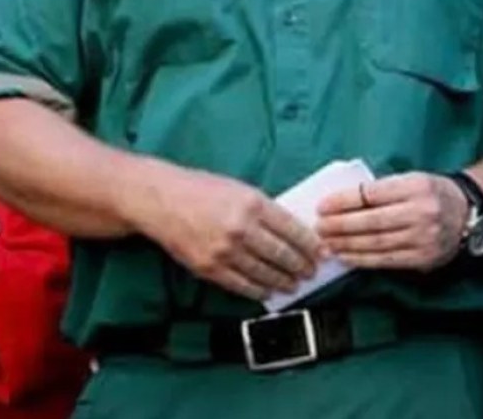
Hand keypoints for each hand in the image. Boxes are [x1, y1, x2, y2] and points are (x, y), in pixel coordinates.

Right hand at [135, 166, 321, 300]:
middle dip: (301, 266)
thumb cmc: (202, 190)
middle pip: (282, 254)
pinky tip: (268, 292)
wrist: (160, 200)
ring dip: (283, 281)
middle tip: (311, 271)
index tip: (321, 252)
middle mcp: (241, 228)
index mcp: (253, 204)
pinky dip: (257, 291)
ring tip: (294, 284)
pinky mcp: (208, 267)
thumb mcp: (241, 190)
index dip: (310, 244)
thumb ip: (265, 210)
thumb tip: (292, 232)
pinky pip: (240, 285)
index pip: (292, 229)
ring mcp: (224, 251)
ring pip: (263, 273)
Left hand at [316, 173, 467, 271]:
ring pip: (376, 243)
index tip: (323, 206)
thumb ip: (384, 190)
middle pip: (372, 220)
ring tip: (327, 244)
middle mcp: (422, 212)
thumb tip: (344, 203)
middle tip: (319, 227)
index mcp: (417, 186)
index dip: (344, 201)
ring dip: (347, 245)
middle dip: (340, 225)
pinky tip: (346, 256)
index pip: (372, 194)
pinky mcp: (422, 258)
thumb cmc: (433, 194)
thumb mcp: (414, 180)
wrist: (468, 215)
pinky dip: (362, 259)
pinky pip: (386, 260)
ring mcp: (423, 237)